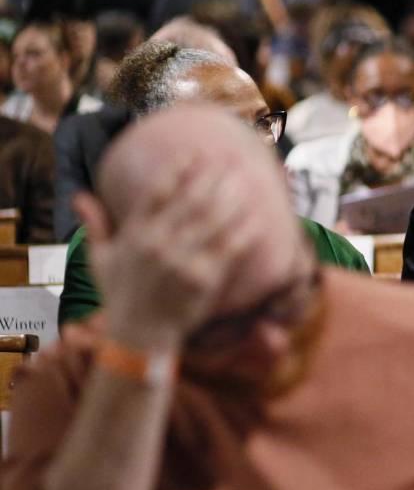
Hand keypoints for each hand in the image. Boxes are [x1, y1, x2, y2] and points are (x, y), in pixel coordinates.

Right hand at [74, 161, 253, 352]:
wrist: (138, 337)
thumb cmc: (121, 297)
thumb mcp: (100, 261)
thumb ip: (95, 226)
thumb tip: (79, 197)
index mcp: (135, 234)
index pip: (158, 192)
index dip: (179, 169)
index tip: (195, 152)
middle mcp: (157, 244)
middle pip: (191, 200)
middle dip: (212, 177)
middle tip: (230, 160)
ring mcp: (182, 261)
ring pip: (214, 220)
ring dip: (232, 196)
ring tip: (246, 179)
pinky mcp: (203, 279)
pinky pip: (230, 249)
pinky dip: (245, 231)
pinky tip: (258, 217)